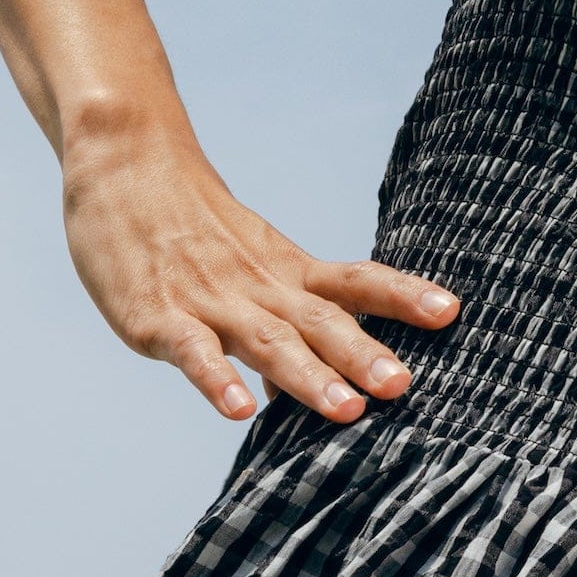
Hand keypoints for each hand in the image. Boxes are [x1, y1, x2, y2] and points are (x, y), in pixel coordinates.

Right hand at [61, 115, 455, 424]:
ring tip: (347, 412)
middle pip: (321, 320)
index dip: (403, 295)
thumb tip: (309, 394)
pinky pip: (193, 351)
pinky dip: (217, 380)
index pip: (357, 281)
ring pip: (268, 341)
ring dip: (308, 378)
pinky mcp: (158, 316)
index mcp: (287, 271)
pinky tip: (239, 411)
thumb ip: (282, 332)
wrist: (125, 164)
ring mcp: (210, 301)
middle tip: (405, 388)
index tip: (452, 311)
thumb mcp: (249, 273)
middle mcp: (260, 286)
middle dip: (365, 356)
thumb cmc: (191, 228)